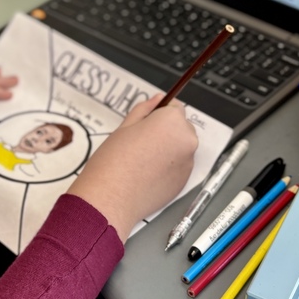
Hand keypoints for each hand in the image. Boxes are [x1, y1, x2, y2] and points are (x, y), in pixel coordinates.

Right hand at [67, 96, 197, 242]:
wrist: (110, 199)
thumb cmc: (113, 160)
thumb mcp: (125, 126)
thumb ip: (145, 110)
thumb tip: (159, 99)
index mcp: (172, 122)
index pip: (175, 107)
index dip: (158, 114)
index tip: (146, 123)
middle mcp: (187, 141)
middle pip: (180, 128)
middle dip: (165, 131)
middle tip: (139, 143)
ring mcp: (188, 163)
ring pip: (179, 148)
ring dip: (167, 149)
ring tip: (142, 160)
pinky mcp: (184, 183)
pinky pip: (178, 167)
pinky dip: (167, 167)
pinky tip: (147, 174)